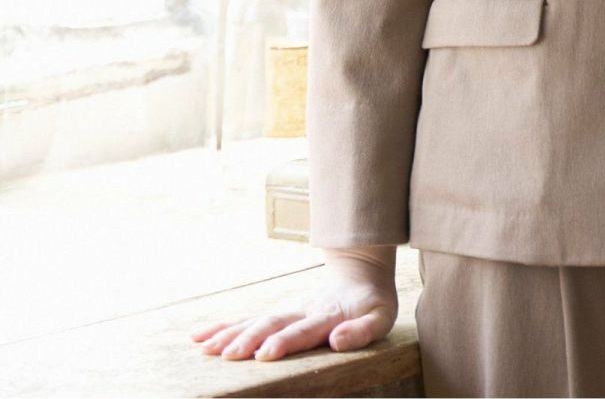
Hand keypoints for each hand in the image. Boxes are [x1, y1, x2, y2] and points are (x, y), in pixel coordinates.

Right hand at [189, 252, 398, 361]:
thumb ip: (361, 331)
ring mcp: (288, 309)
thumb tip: (337, 341)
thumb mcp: (380, 317)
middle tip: (229, 355)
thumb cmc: (372, 302)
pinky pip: (248, 318)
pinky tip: (201, 337)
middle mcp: (303, 310)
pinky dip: (225, 326)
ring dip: (231, 334)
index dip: (285, 341)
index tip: (266, 352)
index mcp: (328, 315)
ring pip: (256, 319)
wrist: (360, 270)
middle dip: (251, 339)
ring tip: (207, 349)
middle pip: (273, 323)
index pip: (304, 330)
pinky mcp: (278, 312)